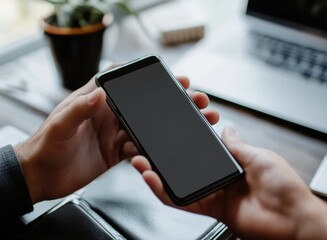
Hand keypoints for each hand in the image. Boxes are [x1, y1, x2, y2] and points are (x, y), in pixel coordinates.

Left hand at [15, 66, 218, 203]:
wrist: (43, 177)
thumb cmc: (46, 146)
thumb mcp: (60, 124)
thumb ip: (79, 108)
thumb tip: (100, 92)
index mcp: (95, 101)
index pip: (124, 82)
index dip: (147, 76)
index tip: (170, 75)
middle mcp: (109, 115)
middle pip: (145, 104)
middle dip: (170, 101)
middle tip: (194, 98)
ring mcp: (116, 133)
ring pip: (148, 126)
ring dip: (169, 125)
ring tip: (193, 121)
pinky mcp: (118, 152)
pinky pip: (141, 148)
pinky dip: (153, 149)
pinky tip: (165, 149)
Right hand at [132, 126, 326, 239]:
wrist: (292, 218)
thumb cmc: (284, 187)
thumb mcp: (258, 156)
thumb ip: (236, 145)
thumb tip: (226, 128)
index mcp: (231, 163)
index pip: (201, 151)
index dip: (185, 143)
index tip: (170, 132)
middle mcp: (219, 179)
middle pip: (185, 168)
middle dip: (164, 158)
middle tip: (147, 146)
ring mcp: (212, 194)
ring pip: (177, 184)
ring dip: (156, 174)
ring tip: (141, 161)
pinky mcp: (209, 209)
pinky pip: (182, 202)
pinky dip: (164, 192)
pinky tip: (152, 179)